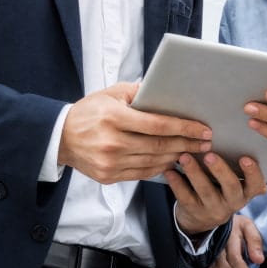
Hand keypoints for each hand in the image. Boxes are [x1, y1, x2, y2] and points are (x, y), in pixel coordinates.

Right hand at [58, 81, 212, 183]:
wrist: (60, 138)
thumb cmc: (88, 111)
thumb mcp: (109, 93)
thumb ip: (136, 92)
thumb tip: (163, 91)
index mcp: (114, 117)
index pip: (157, 124)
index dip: (183, 127)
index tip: (202, 129)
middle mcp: (112, 142)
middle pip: (159, 145)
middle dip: (187, 144)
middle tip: (206, 142)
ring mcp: (110, 162)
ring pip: (153, 162)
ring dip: (177, 157)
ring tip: (194, 152)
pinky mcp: (108, 176)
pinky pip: (142, 173)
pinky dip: (160, 167)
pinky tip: (172, 160)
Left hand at [167, 153, 266, 234]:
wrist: (202, 218)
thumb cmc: (221, 188)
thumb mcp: (235, 183)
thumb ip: (239, 168)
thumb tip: (242, 139)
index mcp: (245, 191)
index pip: (256, 184)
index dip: (252, 172)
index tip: (245, 158)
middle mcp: (232, 202)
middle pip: (230, 187)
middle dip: (220, 170)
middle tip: (209, 155)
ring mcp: (213, 208)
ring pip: (205, 191)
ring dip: (195, 172)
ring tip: (185, 157)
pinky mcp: (194, 211)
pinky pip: (185, 197)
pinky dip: (177, 183)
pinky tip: (170, 171)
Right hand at [206, 214, 263, 267]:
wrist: (217, 220)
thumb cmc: (235, 225)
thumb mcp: (248, 227)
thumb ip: (255, 241)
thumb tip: (259, 260)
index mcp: (229, 234)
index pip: (234, 258)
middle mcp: (216, 243)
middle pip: (224, 267)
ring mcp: (208, 250)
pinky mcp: (205, 256)